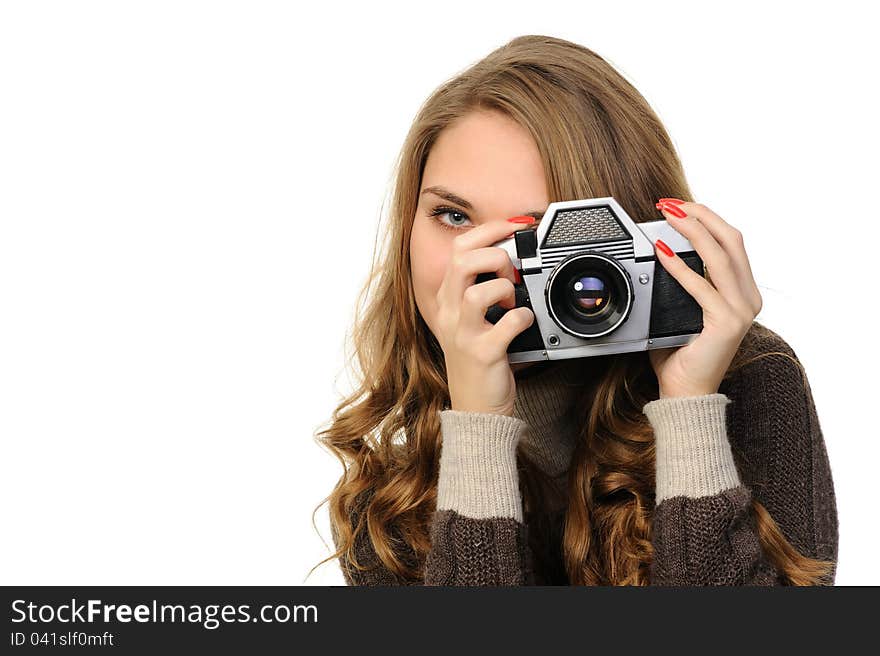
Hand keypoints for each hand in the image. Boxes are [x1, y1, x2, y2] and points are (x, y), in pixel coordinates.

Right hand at [435, 218, 536, 415]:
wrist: (475, 408)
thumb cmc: (479, 359)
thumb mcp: (470, 319)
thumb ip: (482, 288)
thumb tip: (512, 257)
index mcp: (448, 298)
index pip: (460, 247)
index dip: (489, 229)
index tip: (515, 226)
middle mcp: (450, 313)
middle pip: (463, 261)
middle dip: (495, 256)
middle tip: (510, 274)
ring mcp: (463, 334)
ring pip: (478, 292)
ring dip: (504, 289)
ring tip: (513, 302)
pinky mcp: (482, 354)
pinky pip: (506, 326)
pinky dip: (523, 319)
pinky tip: (525, 323)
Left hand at [647, 199, 762, 398]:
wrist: (687, 393)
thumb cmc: (681, 355)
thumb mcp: (683, 311)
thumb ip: (679, 285)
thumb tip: (657, 253)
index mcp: (743, 293)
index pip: (731, 243)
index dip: (708, 219)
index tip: (681, 207)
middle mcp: (748, 299)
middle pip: (730, 241)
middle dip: (700, 216)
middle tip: (671, 204)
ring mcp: (741, 311)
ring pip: (720, 257)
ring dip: (693, 231)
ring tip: (669, 216)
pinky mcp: (726, 323)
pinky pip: (701, 287)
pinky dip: (680, 267)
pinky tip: (663, 253)